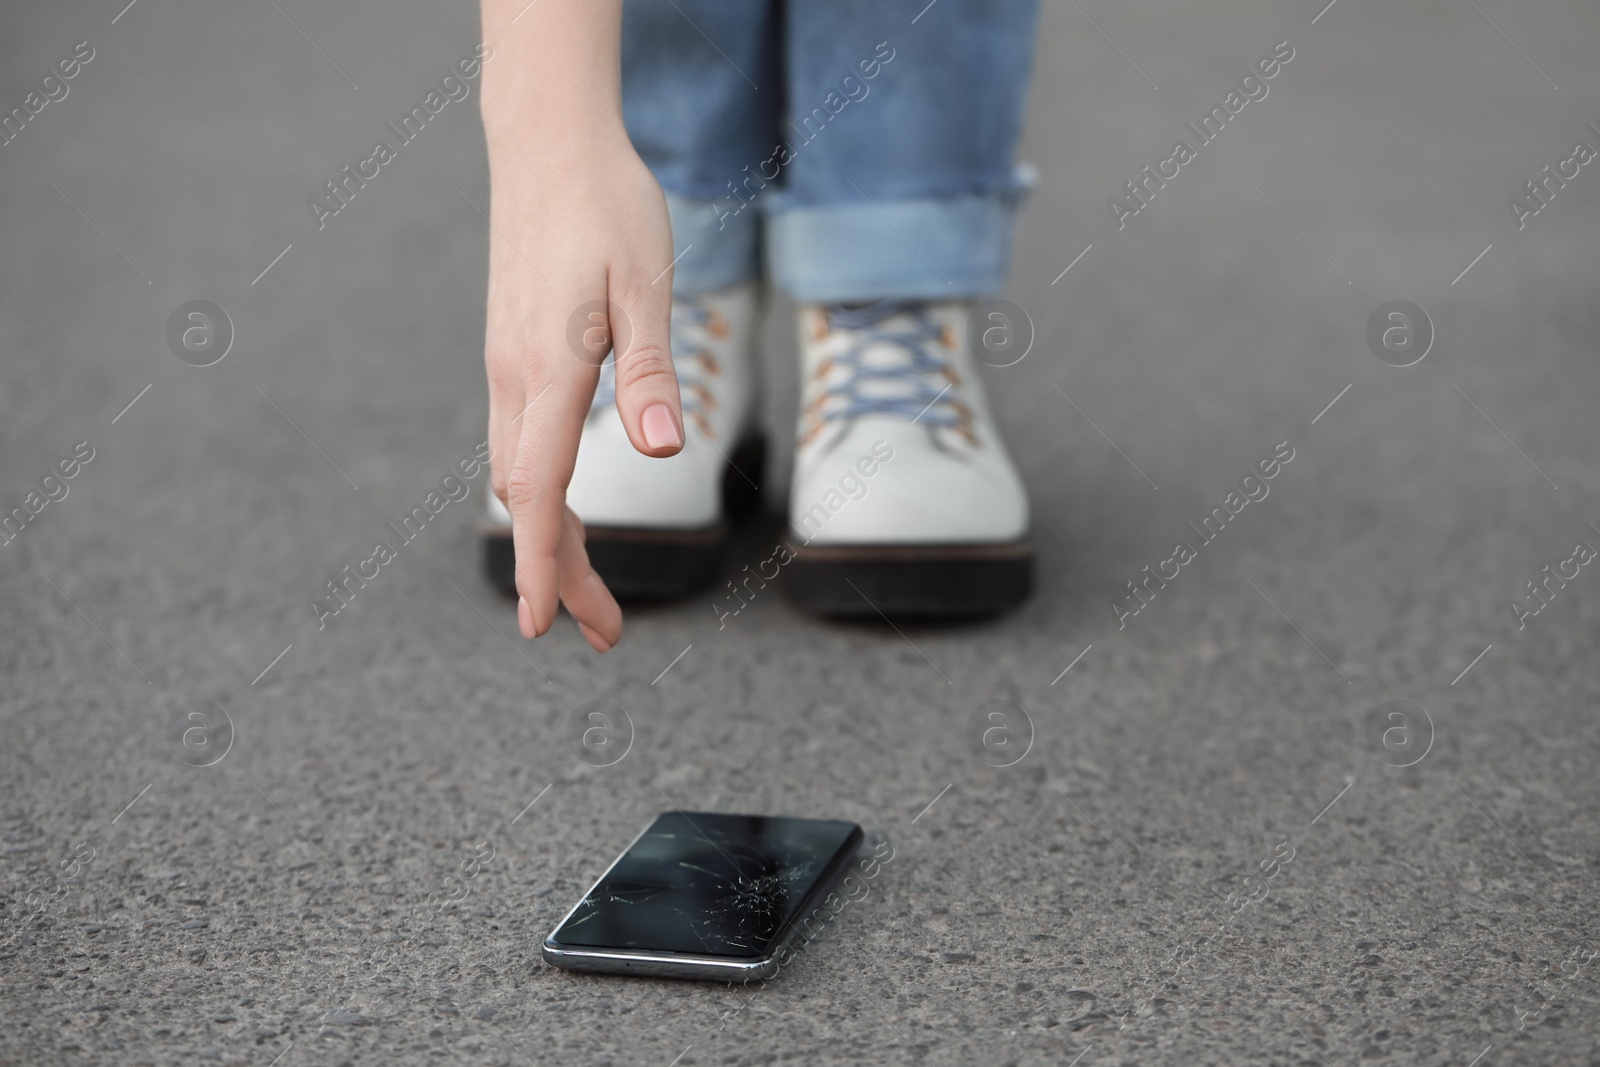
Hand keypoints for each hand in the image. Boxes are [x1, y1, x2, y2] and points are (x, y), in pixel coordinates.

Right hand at [482, 122, 680, 651]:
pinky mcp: (515, 356)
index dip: (539, 565)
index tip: (541, 628)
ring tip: (595, 594)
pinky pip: (522, 447)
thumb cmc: (606, 207)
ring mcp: (508, 369)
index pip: (535, 490)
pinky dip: (543, 497)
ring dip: (554, 541)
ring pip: (521, 478)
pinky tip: (565, 511)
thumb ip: (652, 370)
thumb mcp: (646, 284)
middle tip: (610, 637)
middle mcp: (515, 380)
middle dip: (564, 575)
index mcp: (547, 370)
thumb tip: (661, 451)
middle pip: (528, 501)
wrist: (547, 143)